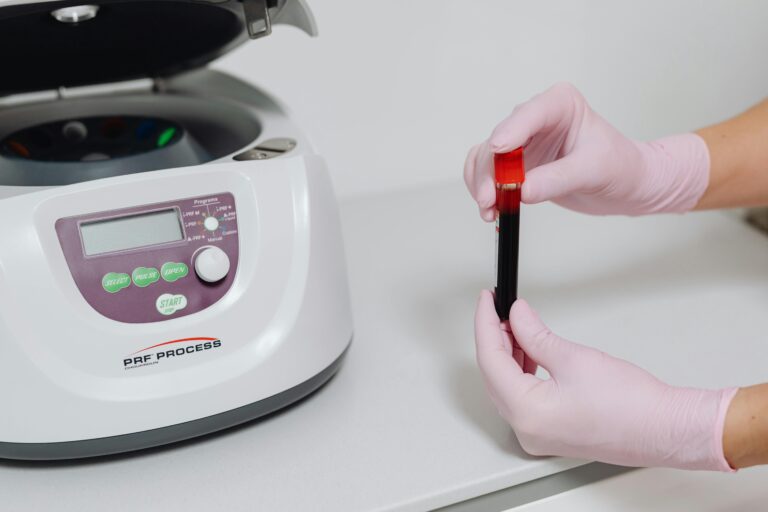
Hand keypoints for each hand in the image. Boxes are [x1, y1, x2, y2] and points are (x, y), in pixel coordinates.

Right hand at [463, 83, 709, 217]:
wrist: (627, 185)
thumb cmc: (620, 167)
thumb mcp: (593, 171)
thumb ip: (557, 179)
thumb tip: (523, 190)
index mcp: (559, 104)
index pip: (527, 115)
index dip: (508, 133)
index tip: (495, 152)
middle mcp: (535, 118)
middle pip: (498, 140)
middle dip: (490, 171)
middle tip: (490, 198)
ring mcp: (522, 141)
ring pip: (486, 158)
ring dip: (482, 184)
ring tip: (490, 209)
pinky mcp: (515, 163)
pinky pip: (487, 173)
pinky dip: (484, 190)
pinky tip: (491, 209)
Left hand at [474, 291, 736, 470]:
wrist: (666, 429)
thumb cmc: (632, 404)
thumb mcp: (573, 357)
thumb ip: (535, 334)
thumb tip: (516, 316)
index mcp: (526, 413)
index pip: (490, 359)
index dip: (486, 323)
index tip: (487, 300)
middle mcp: (526, 430)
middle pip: (494, 375)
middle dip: (495, 338)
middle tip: (499, 308)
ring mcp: (538, 435)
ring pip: (507, 387)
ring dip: (509, 354)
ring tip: (516, 325)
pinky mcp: (551, 433)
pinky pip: (523, 398)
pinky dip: (522, 372)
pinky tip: (529, 351)